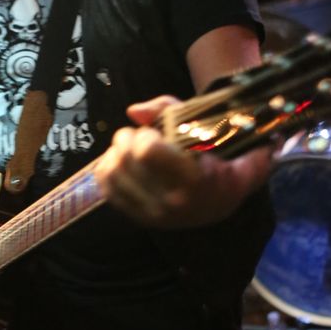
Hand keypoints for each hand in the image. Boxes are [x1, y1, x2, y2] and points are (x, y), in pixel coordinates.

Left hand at [95, 97, 273, 227]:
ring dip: (115, 153)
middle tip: (140, 136)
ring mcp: (154, 214)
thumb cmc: (215, 158)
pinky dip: (107, 169)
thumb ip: (168, 110)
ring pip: (111, 174)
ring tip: (129, 148)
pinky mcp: (140, 218)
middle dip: (127, 138)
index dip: (145, 135)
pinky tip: (119, 161)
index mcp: (193, 179)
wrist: (223, 201)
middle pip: (124, 160)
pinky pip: (108, 190)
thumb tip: (132, 111)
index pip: (146, 151)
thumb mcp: (204, 127)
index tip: (155, 133)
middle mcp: (172, 202)